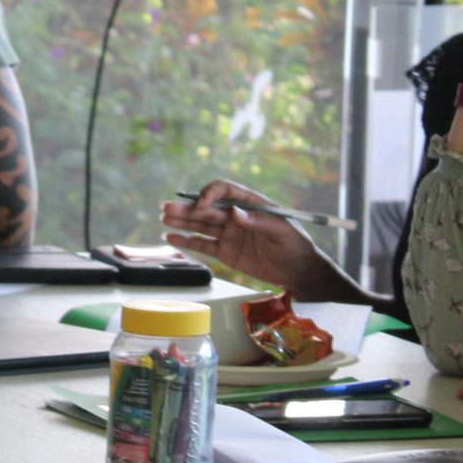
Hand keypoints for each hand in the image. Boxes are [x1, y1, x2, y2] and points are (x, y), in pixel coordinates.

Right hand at [160, 180, 343, 295]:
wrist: (299, 270)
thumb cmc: (295, 245)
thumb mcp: (282, 230)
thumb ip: (259, 221)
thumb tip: (235, 213)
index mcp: (251, 203)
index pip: (225, 191)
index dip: (210, 195)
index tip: (201, 205)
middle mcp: (236, 216)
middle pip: (207, 208)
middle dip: (187, 207)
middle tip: (167, 208)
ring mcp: (229, 234)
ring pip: (201, 224)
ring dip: (182, 220)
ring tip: (163, 217)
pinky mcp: (226, 252)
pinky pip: (203, 244)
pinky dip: (187, 241)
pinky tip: (171, 236)